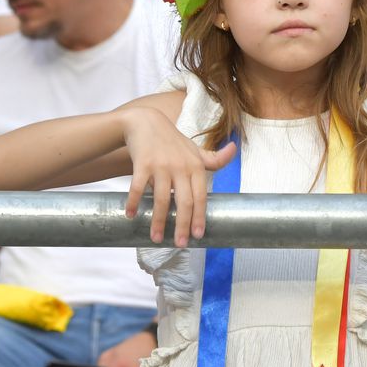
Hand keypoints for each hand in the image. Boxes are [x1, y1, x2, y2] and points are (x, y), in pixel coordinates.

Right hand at [122, 108, 236, 246]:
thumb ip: (214, 158)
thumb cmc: (173, 141)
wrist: (146, 122)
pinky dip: (133, 202)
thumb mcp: (195, 149)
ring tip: (156, 238)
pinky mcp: (142, 163)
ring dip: (158, 221)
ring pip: (161, 198)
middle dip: (182, 225)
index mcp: (195, 166)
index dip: (200, 217)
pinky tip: (131, 215)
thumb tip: (236, 148)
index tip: (198, 235)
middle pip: (184, 201)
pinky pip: (137, 187)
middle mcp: (180, 166)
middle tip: (180, 244)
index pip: (201, 197)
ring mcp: (161, 165)